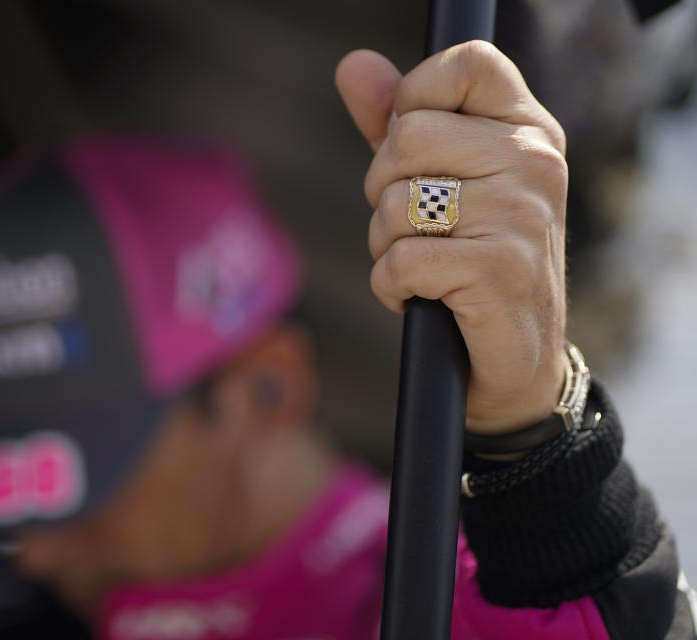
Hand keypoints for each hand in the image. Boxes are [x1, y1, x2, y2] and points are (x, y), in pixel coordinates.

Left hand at [335, 41, 568, 433]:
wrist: (515, 362)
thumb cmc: (472, 263)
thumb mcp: (441, 182)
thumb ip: (397, 121)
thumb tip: (352, 64)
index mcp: (527, 131)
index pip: (466, 65)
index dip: (414, 98)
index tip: (412, 151)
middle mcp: (534, 162)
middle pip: (407, 138)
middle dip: (383, 191)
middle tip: (414, 227)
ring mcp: (522, 214)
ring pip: (394, 203)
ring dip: (385, 245)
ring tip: (423, 268)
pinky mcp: (500, 269)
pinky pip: (399, 260)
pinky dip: (391, 287)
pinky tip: (419, 297)